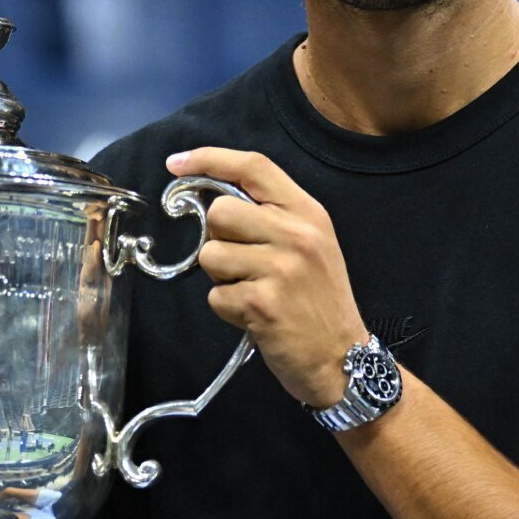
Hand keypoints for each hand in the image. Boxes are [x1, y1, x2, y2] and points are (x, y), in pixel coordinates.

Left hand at [170, 147, 369, 408]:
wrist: (343, 359)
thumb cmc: (319, 301)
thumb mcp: (311, 245)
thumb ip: (271, 217)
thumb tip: (211, 201)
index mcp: (308, 212)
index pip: (253, 166)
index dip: (209, 159)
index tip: (176, 164)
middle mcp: (296, 234)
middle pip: (220, 212)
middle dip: (218, 238)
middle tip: (241, 263)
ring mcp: (280, 268)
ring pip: (211, 254)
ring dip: (222, 278)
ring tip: (252, 292)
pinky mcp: (261, 303)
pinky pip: (215, 295)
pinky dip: (227, 309)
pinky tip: (255, 316)